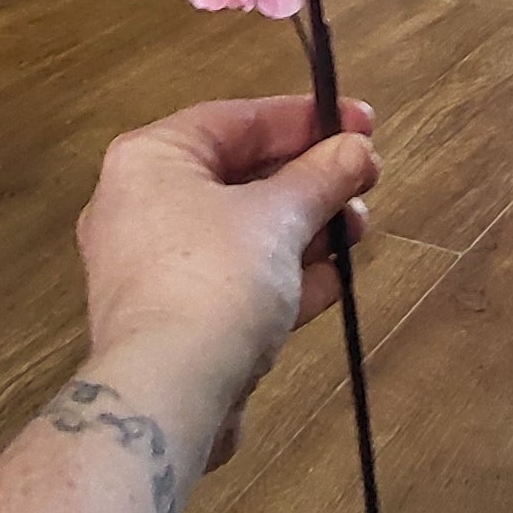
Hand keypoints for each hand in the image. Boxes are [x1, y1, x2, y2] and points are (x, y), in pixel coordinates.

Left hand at [77, 93, 378, 465]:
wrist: (169, 393)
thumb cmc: (215, 280)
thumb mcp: (279, 217)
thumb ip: (321, 177)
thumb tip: (357, 149)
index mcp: (152, 160)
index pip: (238, 120)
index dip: (306, 119)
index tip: (364, 123)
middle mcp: (143, 206)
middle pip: (243, 177)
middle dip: (311, 180)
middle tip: (368, 179)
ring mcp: (158, 268)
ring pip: (245, 233)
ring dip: (307, 229)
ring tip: (359, 230)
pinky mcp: (179, 321)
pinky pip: (238, 282)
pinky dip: (284, 277)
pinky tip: (334, 279)